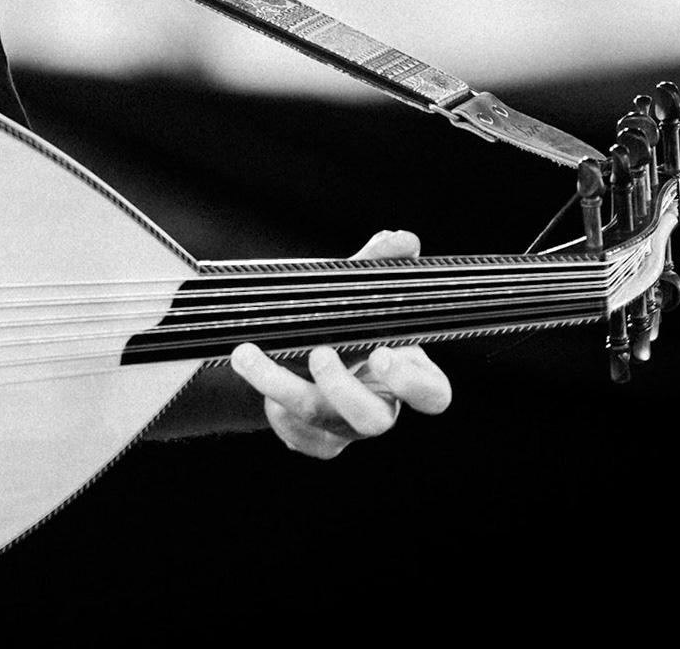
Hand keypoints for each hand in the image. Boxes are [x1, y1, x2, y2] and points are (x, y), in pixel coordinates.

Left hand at [229, 229, 452, 458]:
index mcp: (407, 372)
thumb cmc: (348, 322)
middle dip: (342, 390)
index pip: (432, 393)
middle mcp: (381, 405)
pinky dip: (278, 415)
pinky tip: (260, 389)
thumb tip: (402, 238)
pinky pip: (300, 439)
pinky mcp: (321, 442)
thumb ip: (378, 267)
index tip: (381, 353)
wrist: (307, 352)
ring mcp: (349, 428)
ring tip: (247, 353)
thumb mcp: (360, 293)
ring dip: (281, 386)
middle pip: (373, 419)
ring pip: (322, 422)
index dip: (411, 382)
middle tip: (318, 353)